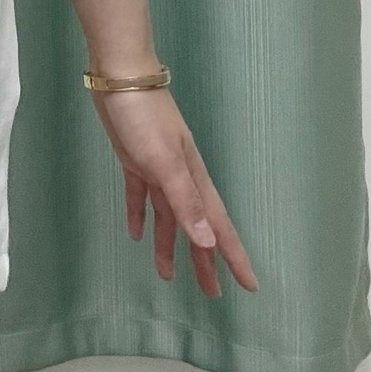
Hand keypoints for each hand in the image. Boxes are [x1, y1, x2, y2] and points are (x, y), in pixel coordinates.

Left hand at [90, 88, 257, 296]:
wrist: (120, 78)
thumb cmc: (145, 118)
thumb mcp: (165, 161)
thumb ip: (185, 200)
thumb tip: (207, 241)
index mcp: (193, 179)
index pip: (218, 227)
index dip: (233, 257)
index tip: (249, 286)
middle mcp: (181, 178)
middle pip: (196, 227)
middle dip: (205, 260)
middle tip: (212, 293)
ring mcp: (158, 168)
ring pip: (168, 216)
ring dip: (169, 244)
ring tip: (168, 275)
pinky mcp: (135, 159)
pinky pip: (141, 195)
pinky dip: (139, 214)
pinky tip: (135, 233)